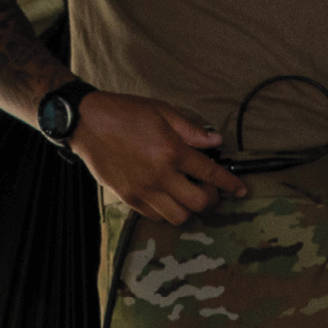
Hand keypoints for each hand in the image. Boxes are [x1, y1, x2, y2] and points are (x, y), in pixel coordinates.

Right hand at [73, 92, 248, 222]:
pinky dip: (168, 211)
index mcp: (171, 150)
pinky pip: (157, 216)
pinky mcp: (130, 198)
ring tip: (187, 194)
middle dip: (210, 199)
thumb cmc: (124, 113)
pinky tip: (167, 196)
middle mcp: (160, 175)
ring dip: (189, 208)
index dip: (230, 184)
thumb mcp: (162, 111)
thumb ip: (191, 130)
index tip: (241, 190)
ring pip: (179, 216)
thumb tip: (215, 142)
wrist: (86, 123)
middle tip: (208, 189)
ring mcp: (144, 190)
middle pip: (198, 203)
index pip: (210, 173)